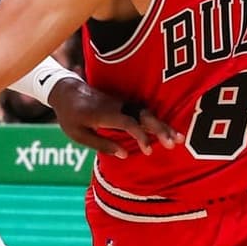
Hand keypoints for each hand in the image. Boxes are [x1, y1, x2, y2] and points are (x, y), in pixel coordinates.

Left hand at [49, 78, 178, 157]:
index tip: (148, 151)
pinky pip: (144, 112)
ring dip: (163, 125)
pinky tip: (169, 132)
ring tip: (179, 139)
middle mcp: (117, 106)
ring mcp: (123, 103)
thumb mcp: (79, 134)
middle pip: (143, 115)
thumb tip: (124, 155)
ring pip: (147, 113)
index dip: (140, 136)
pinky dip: (158, 122)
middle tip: (175, 143)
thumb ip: (102, 144)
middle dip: (160, 129)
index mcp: (104, 114)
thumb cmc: (71, 116)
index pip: (127, 123)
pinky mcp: (125, 104)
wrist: (67, 90)